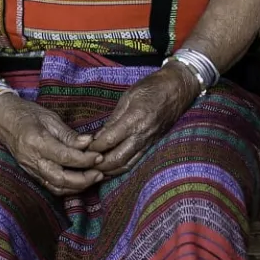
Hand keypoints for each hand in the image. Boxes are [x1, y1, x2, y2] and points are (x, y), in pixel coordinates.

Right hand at [0, 95, 104, 194]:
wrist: (2, 118)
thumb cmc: (26, 113)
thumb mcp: (49, 117)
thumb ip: (68, 134)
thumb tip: (88, 143)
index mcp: (36, 141)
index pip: (65, 156)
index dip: (84, 159)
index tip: (99, 156)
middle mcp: (32, 159)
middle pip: (60, 178)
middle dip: (83, 179)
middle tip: (100, 172)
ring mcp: (30, 169)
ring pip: (56, 186)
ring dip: (77, 186)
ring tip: (94, 177)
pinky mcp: (31, 173)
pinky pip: (50, 186)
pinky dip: (67, 188)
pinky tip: (80, 182)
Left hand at [83, 63, 201, 175]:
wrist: (177, 89)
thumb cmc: (152, 88)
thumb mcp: (128, 97)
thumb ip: (113, 119)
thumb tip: (97, 137)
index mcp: (134, 119)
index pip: (108, 140)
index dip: (93, 148)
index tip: (81, 149)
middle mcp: (142, 135)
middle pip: (117, 159)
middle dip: (98, 165)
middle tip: (84, 164)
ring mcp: (149, 142)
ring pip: (126, 165)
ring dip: (109, 171)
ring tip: (93, 170)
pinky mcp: (152, 146)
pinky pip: (135, 162)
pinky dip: (121, 168)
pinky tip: (110, 169)